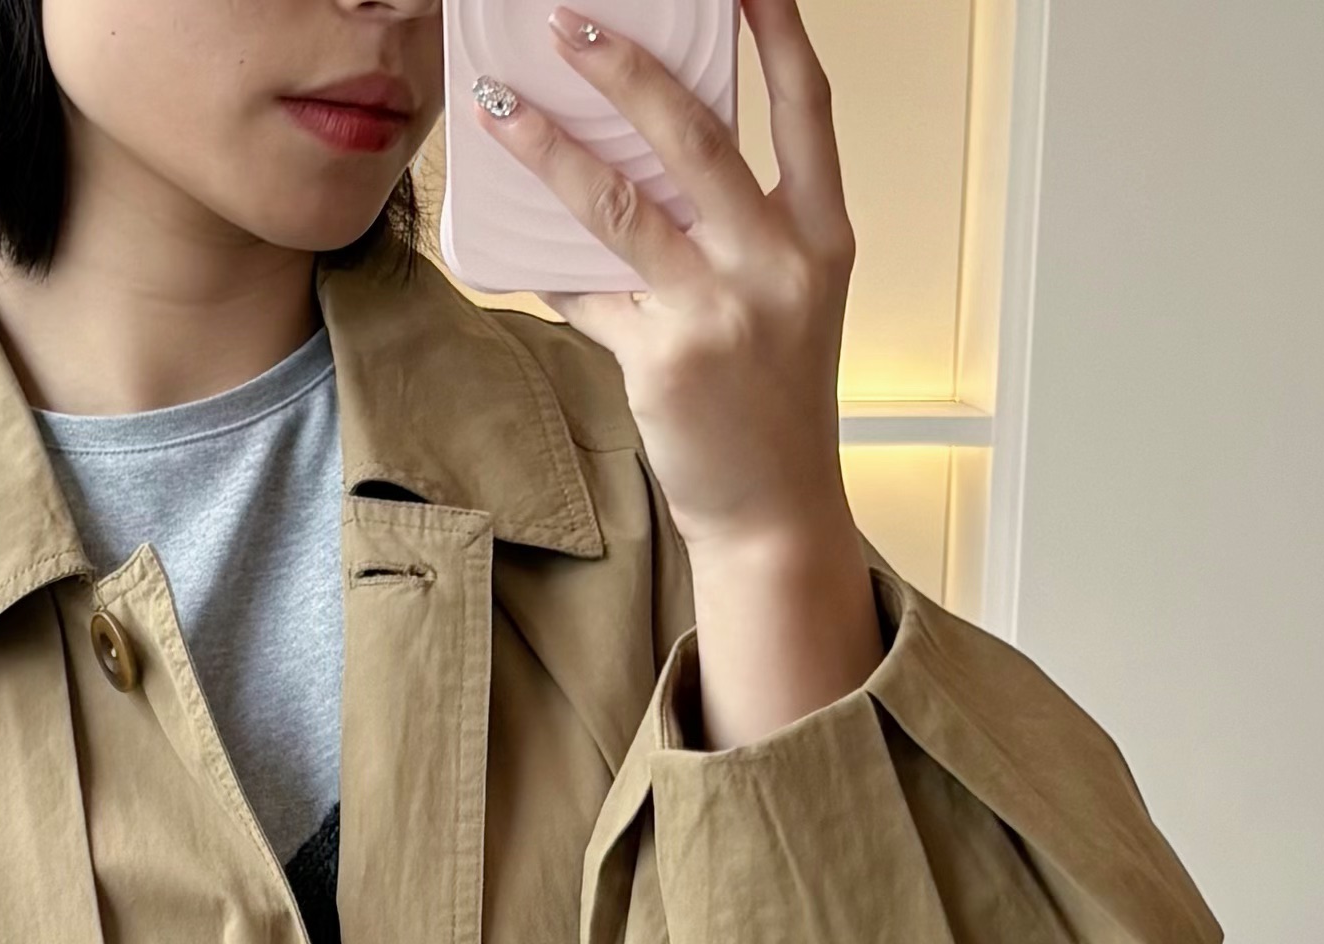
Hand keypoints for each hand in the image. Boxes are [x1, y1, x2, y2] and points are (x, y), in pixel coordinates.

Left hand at [471, 0, 882, 742]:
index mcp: (823, 234)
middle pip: (696, 134)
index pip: (807, 105)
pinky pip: (588, 294)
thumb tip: (646, 153)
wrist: (773, 514)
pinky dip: (545, 264)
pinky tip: (508, 234)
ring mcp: (720, 312)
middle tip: (568, 24)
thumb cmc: (773, 400)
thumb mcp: (785, 299)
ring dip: (550, 149)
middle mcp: (779, 263)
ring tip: (500, 110)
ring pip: (620, 204)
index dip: (777, 30)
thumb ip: (738, 226)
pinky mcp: (663, 360)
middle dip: (626, 67)